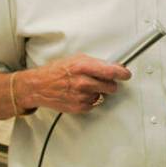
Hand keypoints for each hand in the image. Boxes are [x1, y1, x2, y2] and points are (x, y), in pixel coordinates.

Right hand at [15, 54, 129, 113]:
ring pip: (103, 95)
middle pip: (111, 86)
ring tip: (84, 86)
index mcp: (83, 66)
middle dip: (110, 83)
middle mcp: (83, 82)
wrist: (39, 86)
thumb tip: (113, 66)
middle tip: (103, 80)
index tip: (126, 74)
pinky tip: (79, 93)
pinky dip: (90, 99)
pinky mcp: (79, 107)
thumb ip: (95, 63)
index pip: (111, 71)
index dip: (122, 73)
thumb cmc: (55, 71)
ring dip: (98, 91)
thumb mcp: (76, 59)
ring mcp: (81, 96)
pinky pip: (94, 103)